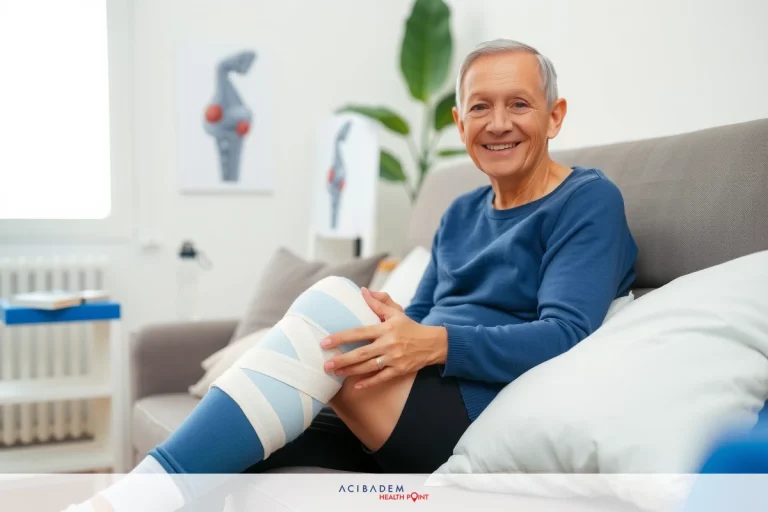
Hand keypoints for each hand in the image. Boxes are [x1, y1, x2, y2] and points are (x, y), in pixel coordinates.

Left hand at [321, 288, 447, 388]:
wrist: (433, 343)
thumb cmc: (410, 327)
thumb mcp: (396, 312)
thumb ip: (379, 302)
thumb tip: (363, 291)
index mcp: (385, 328)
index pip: (359, 332)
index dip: (341, 337)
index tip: (325, 341)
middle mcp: (388, 344)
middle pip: (361, 353)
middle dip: (342, 360)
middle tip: (326, 364)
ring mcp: (394, 358)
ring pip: (368, 367)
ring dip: (350, 371)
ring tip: (335, 373)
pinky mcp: (400, 370)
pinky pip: (381, 378)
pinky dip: (369, 383)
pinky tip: (356, 386)